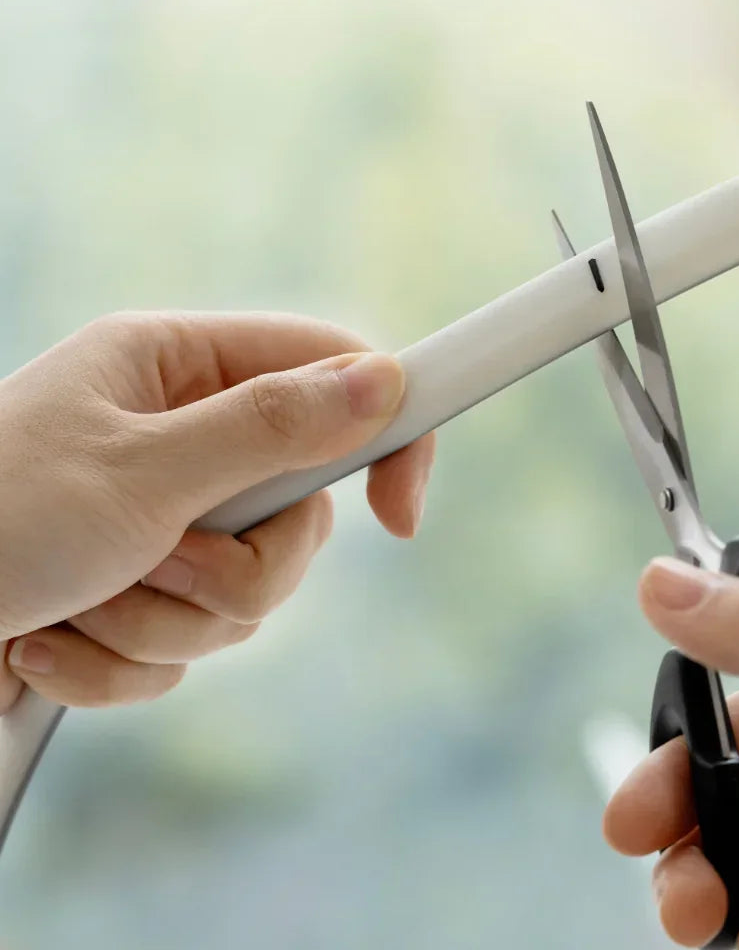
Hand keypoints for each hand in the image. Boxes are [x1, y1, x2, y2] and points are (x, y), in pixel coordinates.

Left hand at [0, 311, 434, 711]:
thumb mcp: (138, 472)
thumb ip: (270, 428)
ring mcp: (162, 516)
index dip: (383, 435)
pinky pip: (190, 645)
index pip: (328, 372)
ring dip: (166, 622)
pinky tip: (49, 644)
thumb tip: (384, 382)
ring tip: (82, 604)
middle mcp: (178, 435)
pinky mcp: (139, 590)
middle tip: (163, 564)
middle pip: (298, 510)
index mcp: (176, 368)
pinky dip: (124, 661)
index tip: (398, 516)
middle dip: (234, 569)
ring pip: (249, 592)